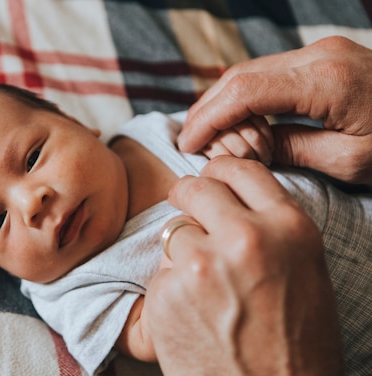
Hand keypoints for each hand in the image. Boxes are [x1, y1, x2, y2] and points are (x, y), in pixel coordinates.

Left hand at [143, 156, 354, 375]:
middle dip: (186, 195)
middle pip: (195, 189)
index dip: (219, 170)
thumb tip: (227, 203)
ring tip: (203, 291)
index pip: (241, 170)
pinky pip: (160, 275)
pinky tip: (193, 319)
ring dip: (181, 254)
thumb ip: (269, 230)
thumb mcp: (304, 273)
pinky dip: (170, 291)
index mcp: (287, 229)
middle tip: (183, 206)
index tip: (207, 177)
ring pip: (174, 235)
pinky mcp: (165, 296)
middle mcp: (243, 239)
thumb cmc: (299, 348)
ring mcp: (199, 267)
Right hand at [178, 36, 371, 184]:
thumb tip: (248, 148)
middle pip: (239, 76)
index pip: (242, 91)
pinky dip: (247, 98)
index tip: (187, 145)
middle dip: (208, 110)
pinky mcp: (325, 57)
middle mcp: (318, 55)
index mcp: (324, 80)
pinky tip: (240, 122)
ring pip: (251, 71)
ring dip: (225, 104)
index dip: (207, 118)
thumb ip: (291, 149)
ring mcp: (322, 51)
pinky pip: (270, 73)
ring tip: (212, 138)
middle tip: (192, 144)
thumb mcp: (350, 161)